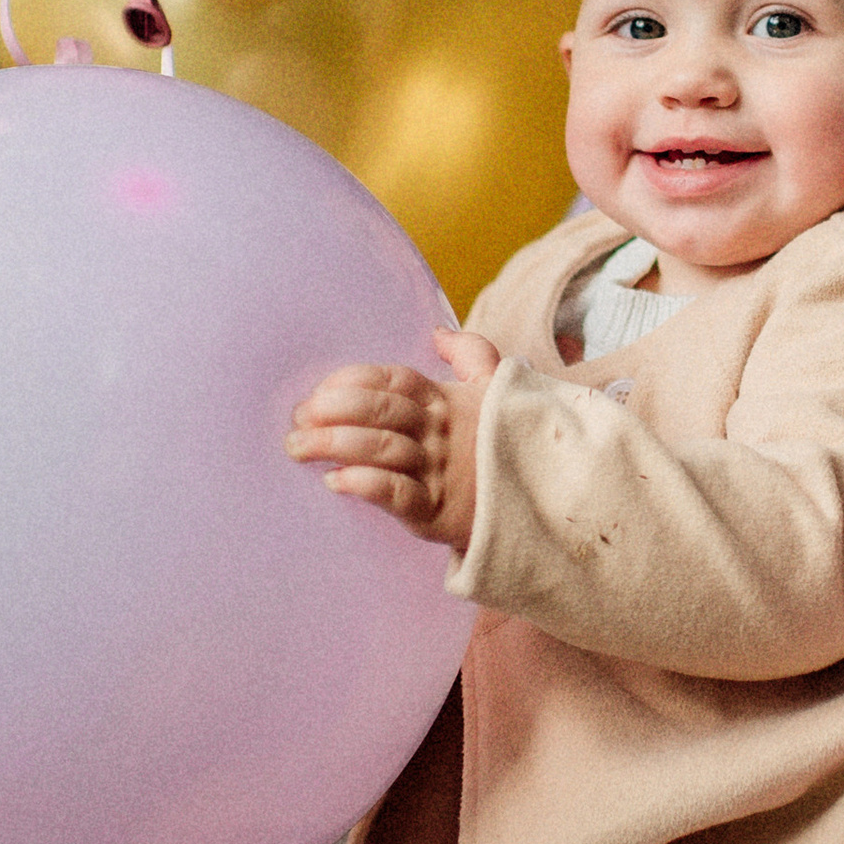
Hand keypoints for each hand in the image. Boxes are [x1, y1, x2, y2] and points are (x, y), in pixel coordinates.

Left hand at [286, 329, 499, 550]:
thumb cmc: (506, 444)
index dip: (353, 380)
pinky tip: (336, 481)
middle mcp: (441, 432)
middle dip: (332, 410)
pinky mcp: (439, 512)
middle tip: (297, 420)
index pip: (394, 379)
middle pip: (382, 410)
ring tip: (299, 447)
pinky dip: (365, 485)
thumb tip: (438, 331)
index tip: (319, 390)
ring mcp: (440, 471)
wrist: (546, 502)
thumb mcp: (497, 391)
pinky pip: (397, 495)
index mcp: (447, 400)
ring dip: (336, 444)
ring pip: (383, 449)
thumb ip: (471, 353)